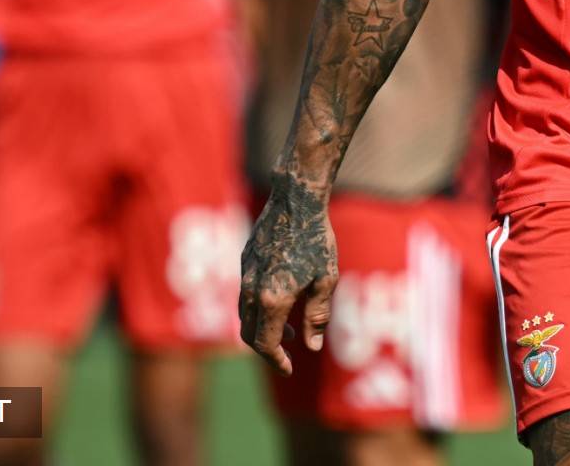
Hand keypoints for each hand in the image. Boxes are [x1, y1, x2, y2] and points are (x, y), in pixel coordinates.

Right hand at [239, 173, 338, 375]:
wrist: (295, 201)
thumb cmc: (317, 239)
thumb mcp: (325, 280)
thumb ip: (317, 316)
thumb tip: (311, 346)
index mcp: (272, 299)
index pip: (266, 344)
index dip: (277, 361)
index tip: (289, 368)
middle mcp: (251, 291)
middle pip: (249, 335)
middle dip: (267, 351)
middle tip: (288, 357)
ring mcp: (244, 276)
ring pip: (244, 317)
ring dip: (263, 330)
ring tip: (291, 332)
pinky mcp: (244, 262)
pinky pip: (244, 296)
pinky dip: (258, 311)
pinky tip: (281, 304)